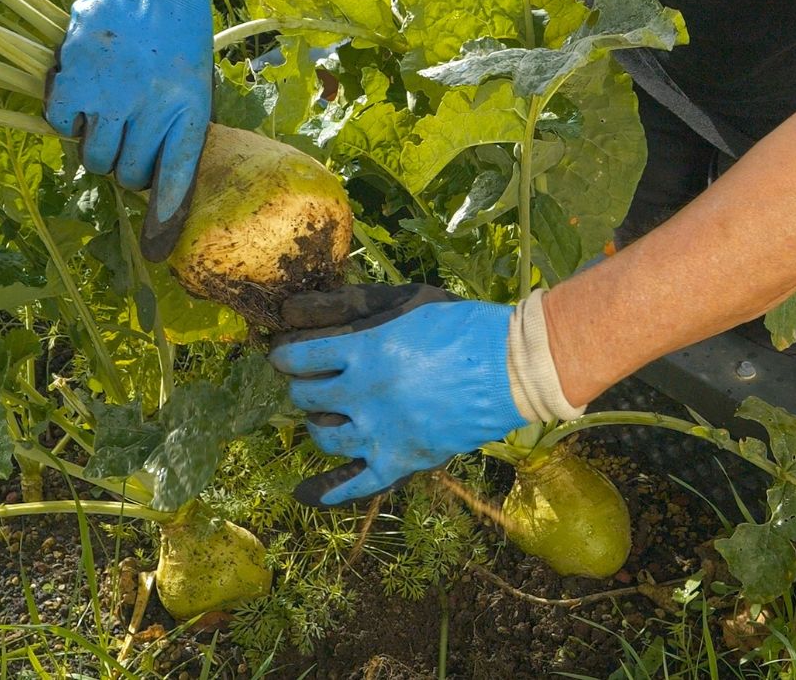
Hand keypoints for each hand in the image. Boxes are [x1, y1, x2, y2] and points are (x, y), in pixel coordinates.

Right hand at [46, 0, 216, 259]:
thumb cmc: (177, 31)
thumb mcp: (194, 81)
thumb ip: (177, 128)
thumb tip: (154, 181)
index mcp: (189, 112)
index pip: (175, 183)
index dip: (164, 222)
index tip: (157, 252)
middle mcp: (152, 109)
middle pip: (128, 173)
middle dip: (126, 164)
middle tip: (127, 135)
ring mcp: (112, 94)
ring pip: (94, 155)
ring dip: (98, 142)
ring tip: (107, 110)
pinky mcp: (76, 75)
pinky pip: (63, 124)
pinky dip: (67, 118)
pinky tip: (81, 94)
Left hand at [269, 285, 535, 506]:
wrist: (511, 368)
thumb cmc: (460, 326)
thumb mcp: (404, 301)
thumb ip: (352, 304)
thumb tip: (296, 310)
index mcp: (363, 351)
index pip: (300, 357)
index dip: (286, 357)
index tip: (284, 356)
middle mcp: (364, 395)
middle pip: (306, 396)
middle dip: (300, 387)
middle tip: (307, 381)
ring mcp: (381, 433)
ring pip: (325, 436)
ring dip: (316, 423)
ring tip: (324, 414)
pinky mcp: (402, 460)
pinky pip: (358, 483)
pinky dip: (333, 490)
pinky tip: (311, 493)